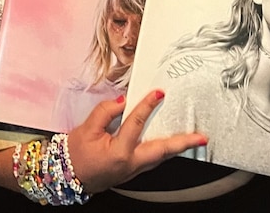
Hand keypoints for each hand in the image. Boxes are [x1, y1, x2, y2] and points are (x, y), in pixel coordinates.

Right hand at [66, 90, 206, 193]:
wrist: (68, 177)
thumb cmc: (76, 155)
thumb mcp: (87, 129)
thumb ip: (106, 112)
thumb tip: (123, 101)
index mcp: (119, 152)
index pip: (137, 123)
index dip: (148, 106)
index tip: (158, 94)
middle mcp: (130, 163)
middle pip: (162, 151)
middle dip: (183, 143)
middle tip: (201, 137)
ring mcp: (133, 170)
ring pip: (160, 157)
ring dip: (177, 147)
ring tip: (192, 139)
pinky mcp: (133, 171)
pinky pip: (153, 160)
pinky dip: (163, 150)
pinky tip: (169, 143)